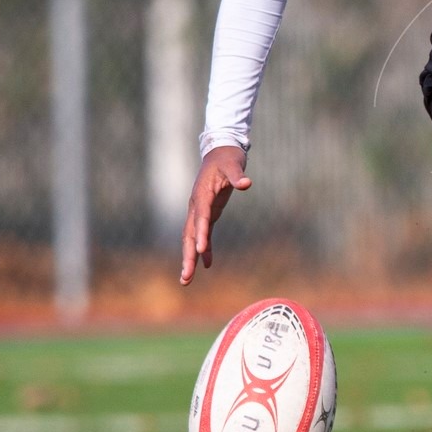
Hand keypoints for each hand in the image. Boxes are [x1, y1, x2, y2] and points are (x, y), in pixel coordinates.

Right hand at [180, 145, 250, 284]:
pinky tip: (207, 264)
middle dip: (187, 256)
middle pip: (189, 234)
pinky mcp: (208, 212)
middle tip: (185, 278)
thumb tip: (246, 183)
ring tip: (186, 280)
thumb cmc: (227, 158)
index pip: (200, 217)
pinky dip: (205, 249)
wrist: (221, 151)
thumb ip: (238, 175)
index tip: (200, 250)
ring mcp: (200, 210)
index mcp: (202, 195)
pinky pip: (204, 234)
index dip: (199, 233)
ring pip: (192, 237)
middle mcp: (197, 205)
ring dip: (190, 258)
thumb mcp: (234, 164)